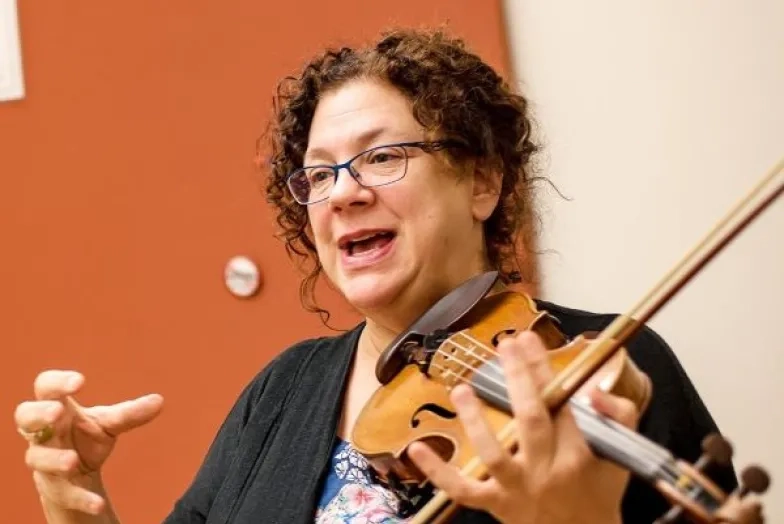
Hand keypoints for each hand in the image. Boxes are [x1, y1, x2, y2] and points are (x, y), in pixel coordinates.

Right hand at [14, 370, 163, 516]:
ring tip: (73, 461)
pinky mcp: (53, 486)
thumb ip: (130, 413)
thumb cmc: (86, 435)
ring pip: (36, 458)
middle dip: (38, 414)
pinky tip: (97, 504)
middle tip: (56, 412)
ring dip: (53, 459)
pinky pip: (61, 492)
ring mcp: (43, 459)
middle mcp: (44, 432)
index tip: (80, 381)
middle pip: (26, 418)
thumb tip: (159, 401)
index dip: (57, 382)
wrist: (78, 472)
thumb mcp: (109, 422)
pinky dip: (79, 498)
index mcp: (57, 408)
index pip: (45, 387)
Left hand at [407, 331, 638, 523]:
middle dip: (518, 378)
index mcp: (578, 453)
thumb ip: (619, 415)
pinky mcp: (495, 504)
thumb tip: (594, 388)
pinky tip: (417, 449)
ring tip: (462, 389)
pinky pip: (463, 490)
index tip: (528, 338)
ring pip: (494, 454)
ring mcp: (518, 489)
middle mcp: (547, 470)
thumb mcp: (622, 452)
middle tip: (505, 345)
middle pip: (530, 420)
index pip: (559, 403)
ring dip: (475, 421)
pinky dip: (438, 472)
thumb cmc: (600, 488)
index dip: (542, 368)